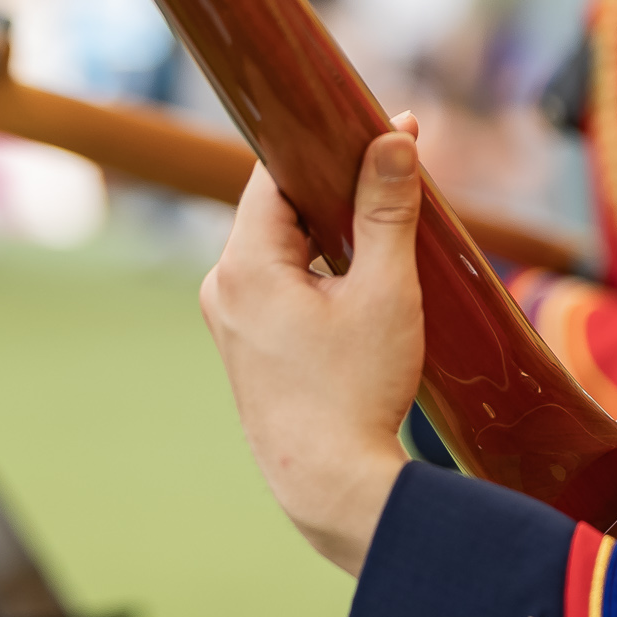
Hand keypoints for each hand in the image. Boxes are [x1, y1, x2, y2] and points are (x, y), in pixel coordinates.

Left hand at [200, 118, 424, 574]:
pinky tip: (361, 287)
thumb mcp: (384, 290)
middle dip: (334, 191)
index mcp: (244, 265)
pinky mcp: (246, 347)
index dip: (324, 145)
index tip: (368, 129)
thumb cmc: (357, 391)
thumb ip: (387, 208)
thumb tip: (393, 137)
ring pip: (282, 248)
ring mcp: (229, 320)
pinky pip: (279, 284)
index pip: (275, 172)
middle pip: (279, 208)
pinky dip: (317, 272)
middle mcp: (222, 287)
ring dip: (329, 235)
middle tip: (391, 181)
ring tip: (384, 239)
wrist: (333, 488)